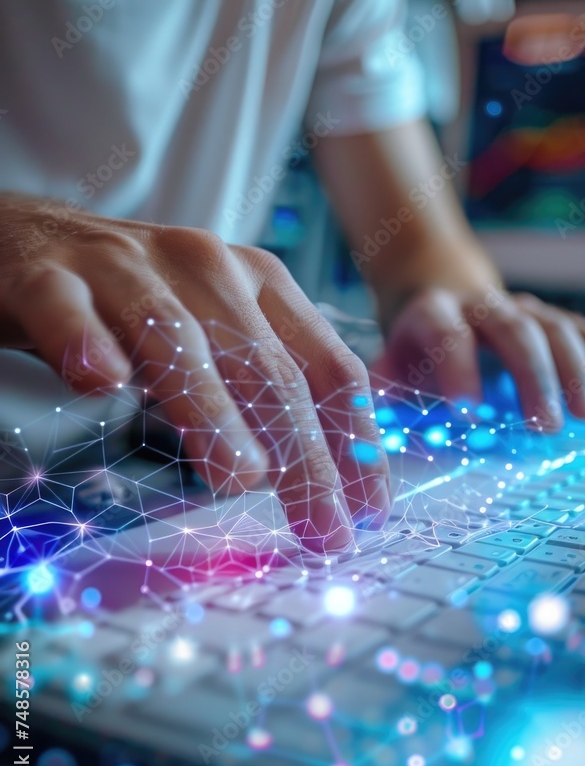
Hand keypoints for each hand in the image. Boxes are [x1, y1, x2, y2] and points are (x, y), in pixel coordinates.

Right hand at [0, 194, 390, 548]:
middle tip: (321, 528)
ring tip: (241, 478)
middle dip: (303, 454)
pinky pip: (71, 310)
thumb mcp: (214, 336)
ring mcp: (125, 266)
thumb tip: (299, 474)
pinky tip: (101, 382)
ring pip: (178, 338)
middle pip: (267, 366)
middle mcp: (205, 266)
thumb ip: (256, 391)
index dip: (355, 440)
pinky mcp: (49, 275)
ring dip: (214, 410)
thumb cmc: (132, 301)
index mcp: (258, 282)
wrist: (28, 237)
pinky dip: (88, 342)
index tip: (369, 511)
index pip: (326, 365)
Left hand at [375, 286, 584, 429]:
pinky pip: (584, 331)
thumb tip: (365, 436)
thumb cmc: (414, 348)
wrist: (439, 298)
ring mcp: (521, 308)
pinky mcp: (551, 318)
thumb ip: (381, 395)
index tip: (469, 414)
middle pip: (514, 329)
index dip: (457, 370)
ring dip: (577, 371)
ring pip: (555, 327)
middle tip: (546, 426)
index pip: (446, 334)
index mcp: (433, 314)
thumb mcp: (389, 363)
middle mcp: (481, 306)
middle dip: (533, 377)